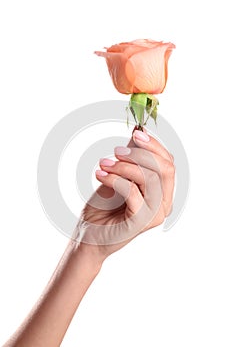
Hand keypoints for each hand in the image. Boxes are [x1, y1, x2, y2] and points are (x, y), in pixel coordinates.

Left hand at [75, 129, 174, 261]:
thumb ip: (132, 159)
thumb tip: (138, 133)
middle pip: (165, 168)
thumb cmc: (104, 207)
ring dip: (123, 166)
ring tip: (103, 164)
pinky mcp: (141, 222)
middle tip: (116, 151)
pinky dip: (114, 179)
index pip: (168, 163)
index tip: (137, 133)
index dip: (154, 145)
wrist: (88, 235)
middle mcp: (164, 204)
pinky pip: (132, 191)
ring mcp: (155, 215)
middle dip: (140, 154)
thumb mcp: (119, 176)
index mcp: (163, 193)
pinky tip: (99, 175)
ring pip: (149, 178)